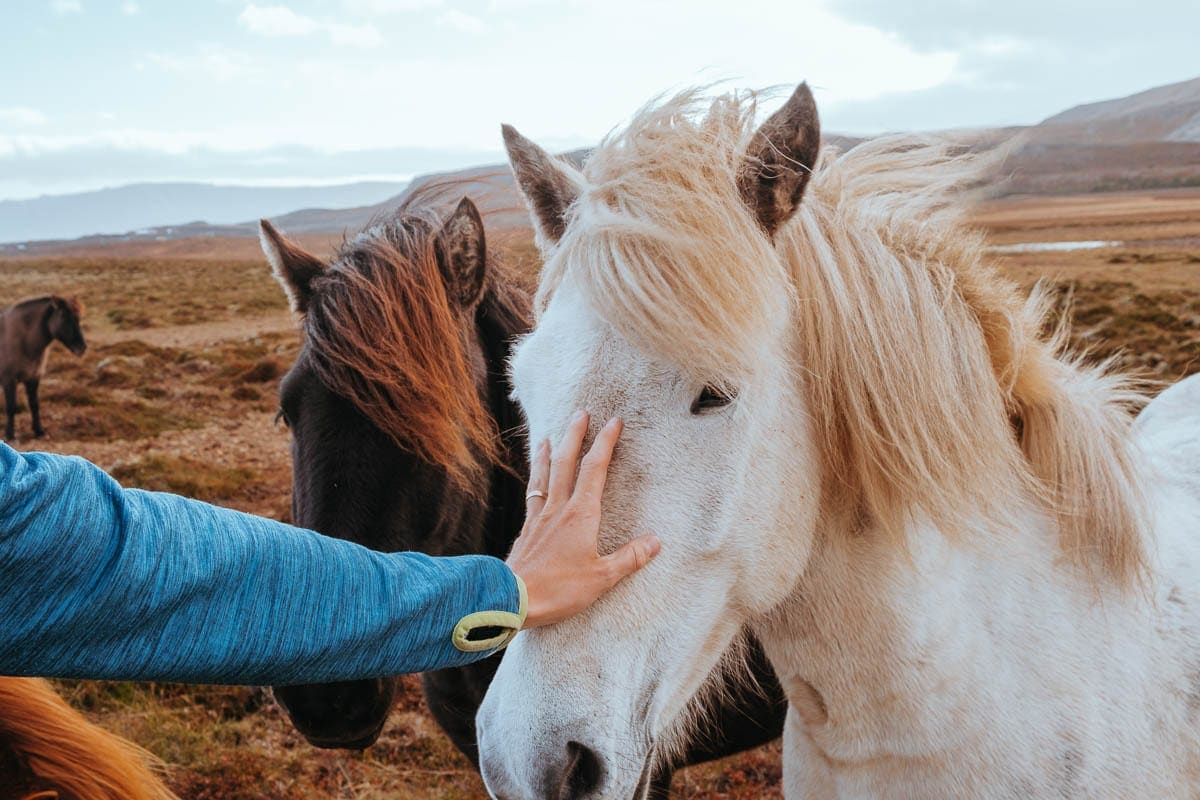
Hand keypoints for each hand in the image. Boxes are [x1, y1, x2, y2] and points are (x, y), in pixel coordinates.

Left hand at [507, 411, 660, 628]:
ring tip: (551, 436)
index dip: (605, 443)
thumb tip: (655, 541)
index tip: (614, 422)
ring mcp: (540, 517)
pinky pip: (533, 494)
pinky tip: (536, 478)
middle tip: (582, 412)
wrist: (511, 598)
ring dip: (551, 453)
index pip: (595, 469)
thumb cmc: (558, 589)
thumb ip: (629, 557)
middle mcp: (559, 508)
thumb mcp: (601, 577)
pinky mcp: (527, 529)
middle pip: (567, 463)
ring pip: (546, 475)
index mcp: (581, 515)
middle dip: (576, 435)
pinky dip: (536, 479)